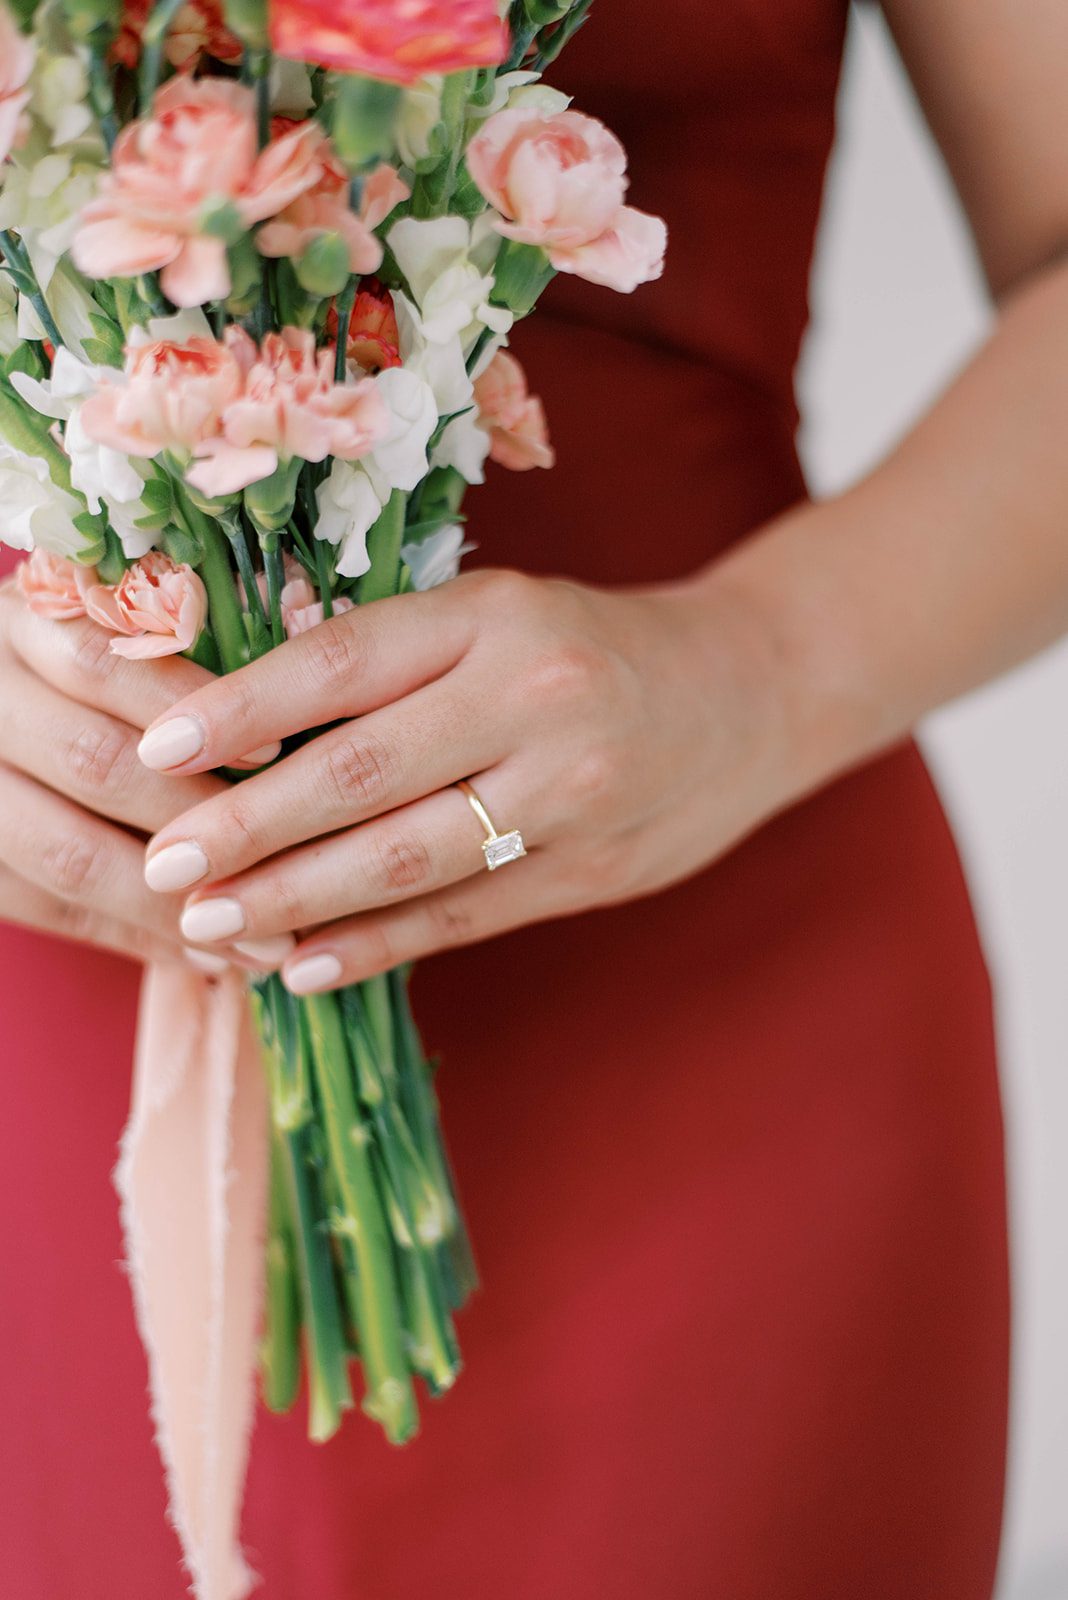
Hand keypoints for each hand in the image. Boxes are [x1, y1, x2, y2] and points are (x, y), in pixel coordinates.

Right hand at [0, 579, 277, 970]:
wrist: (13, 727)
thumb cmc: (125, 679)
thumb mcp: (136, 639)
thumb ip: (193, 661)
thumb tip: (308, 722)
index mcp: (29, 624)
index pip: (106, 662)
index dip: (193, 705)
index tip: (279, 750)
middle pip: (94, 762)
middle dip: (202, 822)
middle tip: (299, 865)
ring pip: (70, 852)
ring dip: (178, 903)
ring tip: (268, 939)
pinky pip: (51, 908)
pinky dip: (137, 937)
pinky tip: (211, 957)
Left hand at [139, 567, 796, 992]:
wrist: (750, 691)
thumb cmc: (591, 647)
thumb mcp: (499, 615)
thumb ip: (393, 663)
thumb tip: (242, 727)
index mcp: (494, 618)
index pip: (341, 663)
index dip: (239, 709)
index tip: (155, 749)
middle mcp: (532, 700)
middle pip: (361, 773)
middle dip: (248, 828)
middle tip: (165, 867)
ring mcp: (570, 792)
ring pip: (408, 858)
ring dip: (298, 900)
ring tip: (212, 927)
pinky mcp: (591, 871)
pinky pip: (465, 917)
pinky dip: (378, 945)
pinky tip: (305, 966)